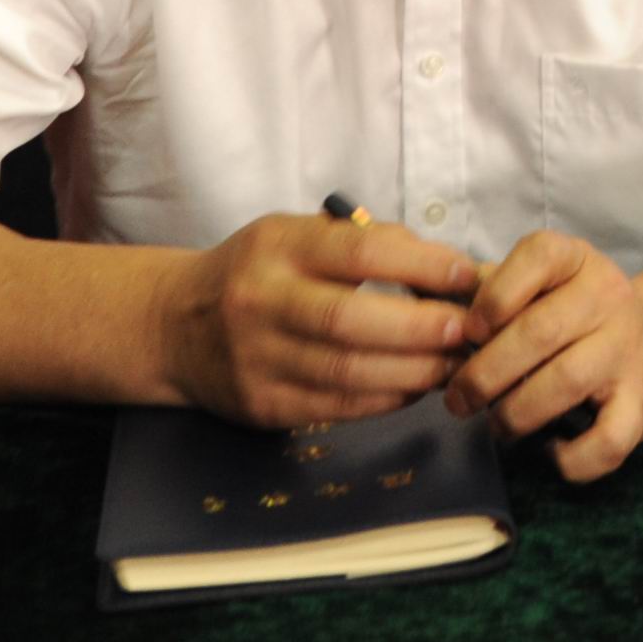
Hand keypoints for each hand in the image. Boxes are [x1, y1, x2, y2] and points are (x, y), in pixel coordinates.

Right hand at [156, 211, 484, 427]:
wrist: (173, 325)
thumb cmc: (255, 273)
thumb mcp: (293, 235)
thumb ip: (360, 244)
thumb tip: (444, 268)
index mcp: (277, 245)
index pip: (360, 251)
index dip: (422, 264)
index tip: (467, 275)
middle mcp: (261, 300)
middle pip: (352, 319)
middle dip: (422, 328)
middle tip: (468, 331)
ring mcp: (256, 357)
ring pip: (346, 371)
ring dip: (413, 371)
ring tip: (454, 364)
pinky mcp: (261, 404)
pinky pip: (335, 406)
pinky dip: (384, 399)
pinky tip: (414, 387)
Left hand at [443, 229, 642, 482]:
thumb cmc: (572, 316)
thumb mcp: (538, 285)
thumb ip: (485, 287)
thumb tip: (421, 297)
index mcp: (577, 259)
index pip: (539, 256)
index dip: (494, 296)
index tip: (468, 332)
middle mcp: (610, 295)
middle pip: (539, 332)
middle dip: (485, 373)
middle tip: (457, 401)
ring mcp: (631, 350)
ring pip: (565, 383)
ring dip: (515, 414)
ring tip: (496, 425)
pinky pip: (606, 441)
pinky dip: (571, 459)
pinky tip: (551, 451)